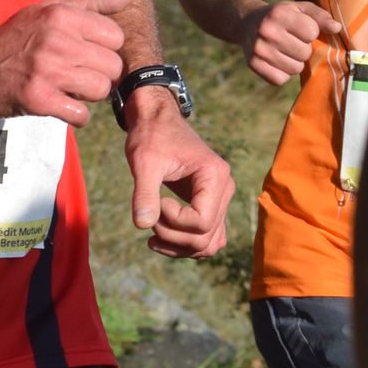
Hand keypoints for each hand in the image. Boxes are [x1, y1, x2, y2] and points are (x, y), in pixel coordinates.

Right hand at [0, 0, 130, 126]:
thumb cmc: (14, 39)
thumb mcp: (47, 10)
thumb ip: (92, 3)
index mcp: (61, 15)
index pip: (115, 36)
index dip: (105, 50)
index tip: (86, 55)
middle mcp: (56, 39)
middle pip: (113, 66)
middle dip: (100, 75)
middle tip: (78, 75)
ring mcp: (47, 70)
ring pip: (100, 90)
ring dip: (87, 95)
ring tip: (67, 89)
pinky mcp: (38, 98)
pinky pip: (81, 114)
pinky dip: (74, 115)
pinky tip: (59, 105)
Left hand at [123, 108, 234, 257]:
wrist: (156, 121)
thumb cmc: (151, 136)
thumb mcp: (144, 162)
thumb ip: (144, 193)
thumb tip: (142, 225)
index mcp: (215, 176)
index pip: (201, 222)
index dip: (172, 221)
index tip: (155, 201)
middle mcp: (224, 189)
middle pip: (205, 237)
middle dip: (172, 236)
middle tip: (149, 217)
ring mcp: (220, 199)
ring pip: (208, 243)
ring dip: (178, 247)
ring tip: (151, 234)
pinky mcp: (210, 205)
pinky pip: (205, 237)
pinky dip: (184, 244)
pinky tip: (159, 236)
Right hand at [240, 0, 340, 85]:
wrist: (248, 22)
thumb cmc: (281, 16)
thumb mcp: (300, 8)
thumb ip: (320, 16)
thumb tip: (336, 28)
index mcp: (280, 13)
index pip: (311, 32)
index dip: (310, 32)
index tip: (301, 28)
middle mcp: (267, 31)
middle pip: (304, 53)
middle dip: (303, 49)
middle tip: (292, 41)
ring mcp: (258, 49)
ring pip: (295, 69)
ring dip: (294, 62)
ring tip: (285, 51)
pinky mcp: (253, 64)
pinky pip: (280, 79)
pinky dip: (282, 73)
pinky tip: (276, 60)